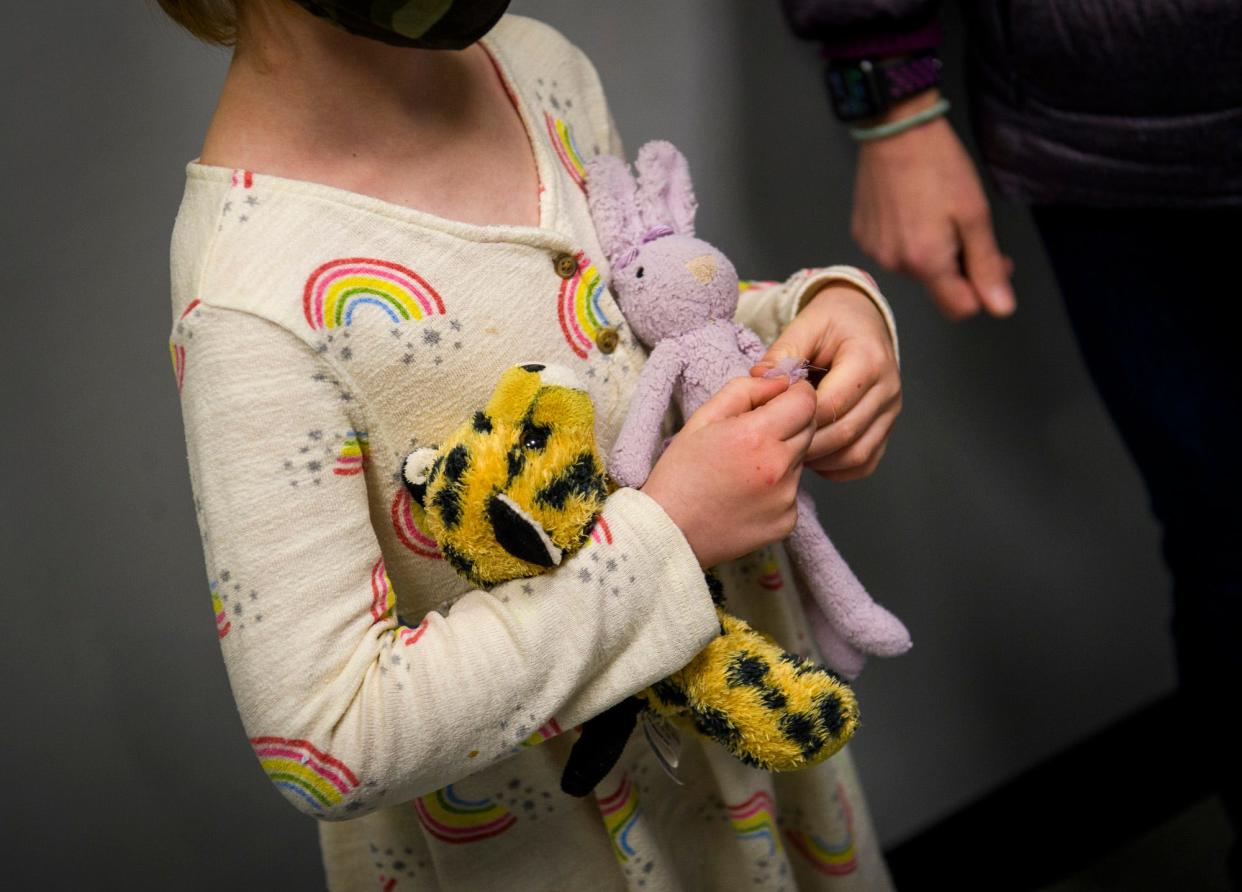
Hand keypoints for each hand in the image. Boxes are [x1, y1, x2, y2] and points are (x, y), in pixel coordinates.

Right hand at [641, 376, 815, 567]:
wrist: (668, 532)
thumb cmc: (680, 474)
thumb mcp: (703, 418)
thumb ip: (745, 390)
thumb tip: (781, 381)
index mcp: (757, 436)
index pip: (806, 401)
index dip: (794, 394)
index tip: (778, 400)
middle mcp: (778, 467)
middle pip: (809, 428)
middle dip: (789, 423)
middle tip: (754, 435)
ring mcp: (786, 498)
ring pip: (800, 460)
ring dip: (782, 456)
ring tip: (744, 469)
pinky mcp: (787, 521)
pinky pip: (793, 493)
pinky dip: (777, 489)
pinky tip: (746, 495)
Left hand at [751, 284, 900, 480]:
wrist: (862, 322)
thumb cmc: (831, 323)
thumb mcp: (805, 325)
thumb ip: (783, 353)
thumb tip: (760, 378)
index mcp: (869, 361)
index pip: (831, 404)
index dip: (798, 418)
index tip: (769, 418)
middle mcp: (887, 390)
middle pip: (844, 433)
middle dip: (805, 443)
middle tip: (772, 441)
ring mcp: (891, 413)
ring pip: (856, 454)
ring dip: (820, 459)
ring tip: (790, 448)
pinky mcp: (887, 429)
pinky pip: (864, 462)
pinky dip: (837, 467)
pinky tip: (812, 457)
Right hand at [852, 91, 1015, 319]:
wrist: (895, 129)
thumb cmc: (937, 164)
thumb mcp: (975, 214)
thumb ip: (987, 266)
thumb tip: (1000, 308)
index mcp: (926, 262)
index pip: (959, 308)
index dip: (981, 291)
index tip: (992, 263)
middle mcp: (895, 264)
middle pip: (938, 288)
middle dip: (958, 268)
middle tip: (969, 230)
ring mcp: (875, 251)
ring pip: (916, 269)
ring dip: (932, 252)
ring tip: (935, 213)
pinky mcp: (863, 236)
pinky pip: (894, 252)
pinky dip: (909, 239)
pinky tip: (913, 210)